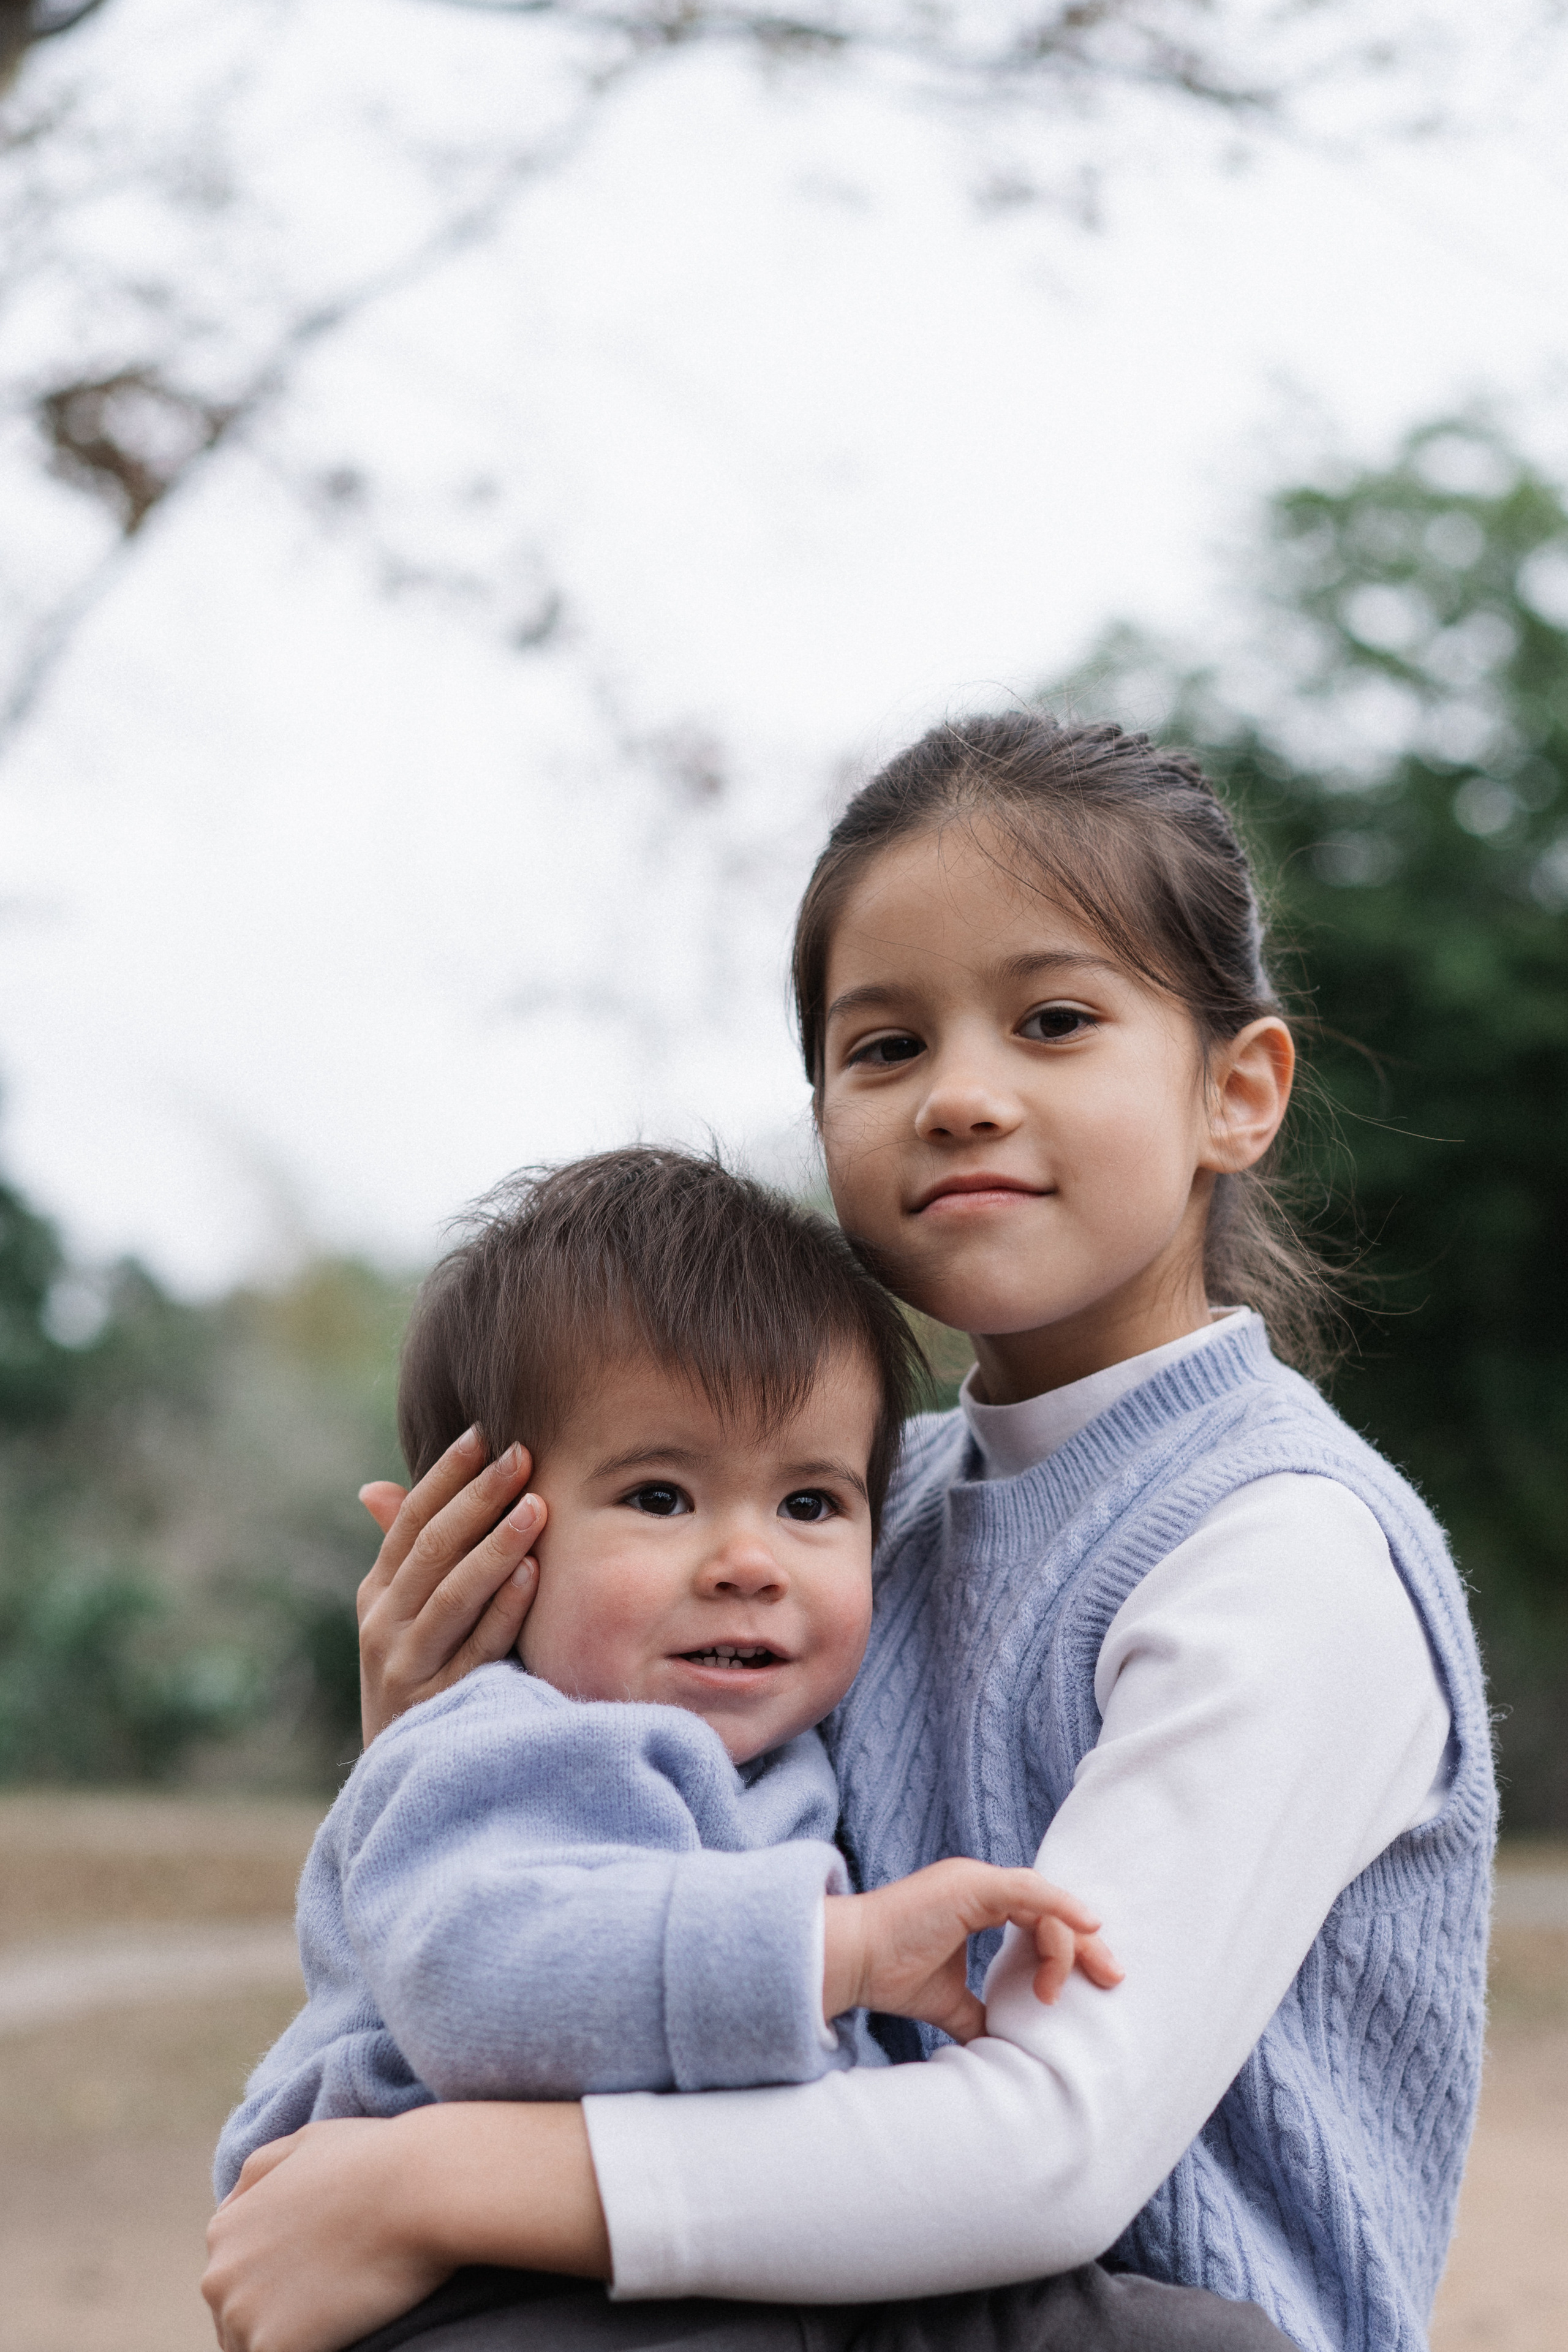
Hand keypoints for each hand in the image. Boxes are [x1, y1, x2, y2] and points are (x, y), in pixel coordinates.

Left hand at [203, 2119, 449, 2351]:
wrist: (418, 2189)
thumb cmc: (373, 2159)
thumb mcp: (304, 2142)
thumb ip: (259, 2172)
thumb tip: (232, 2202)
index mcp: (224, 2230)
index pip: (235, 2277)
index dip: (279, 2280)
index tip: (319, 2273)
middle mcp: (219, 2275)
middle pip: (238, 2319)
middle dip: (279, 2314)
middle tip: (336, 2295)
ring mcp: (242, 2317)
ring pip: (254, 2347)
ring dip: (291, 2338)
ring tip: (343, 2312)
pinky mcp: (274, 2348)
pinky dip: (315, 2350)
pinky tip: (347, 2333)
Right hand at [357, 1429, 545, 1743]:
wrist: (411, 1774)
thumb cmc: (425, 1677)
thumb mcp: (406, 1617)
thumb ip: (408, 1556)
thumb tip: (374, 1488)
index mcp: (376, 1595)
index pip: (409, 1522)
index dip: (444, 1476)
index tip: (481, 1433)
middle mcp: (382, 1627)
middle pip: (433, 1550)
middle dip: (478, 1498)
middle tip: (521, 1454)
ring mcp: (407, 1668)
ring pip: (454, 1595)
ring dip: (497, 1546)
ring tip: (536, 1505)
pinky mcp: (439, 1705)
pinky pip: (478, 1650)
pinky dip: (504, 1610)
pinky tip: (534, 1574)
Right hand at [822, 1858, 1121, 2043]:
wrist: (851, 1963)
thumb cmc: (889, 1975)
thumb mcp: (949, 2001)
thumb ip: (981, 2012)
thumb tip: (1005, 2047)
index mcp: (978, 1904)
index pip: (1041, 1918)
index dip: (1072, 1948)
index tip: (1098, 1982)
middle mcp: (981, 1886)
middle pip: (1052, 1908)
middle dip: (1087, 1944)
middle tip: (1114, 1977)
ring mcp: (975, 1881)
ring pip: (1044, 1904)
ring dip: (1068, 1944)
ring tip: (1062, 1988)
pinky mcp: (969, 1885)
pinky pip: (1027, 1891)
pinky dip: (1059, 1906)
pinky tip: (1086, 1926)